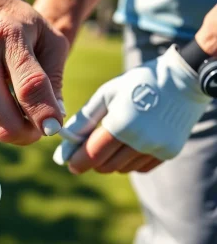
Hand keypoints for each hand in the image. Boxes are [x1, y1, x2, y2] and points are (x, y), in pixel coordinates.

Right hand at [0, 0, 68, 143]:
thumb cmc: (16, 22)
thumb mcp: (48, 38)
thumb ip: (55, 78)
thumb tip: (54, 119)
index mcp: (7, 40)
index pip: (29, 87)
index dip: (46, 114)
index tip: (55, 128)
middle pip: (6, 124)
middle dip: (30, 132)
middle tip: (41, 123)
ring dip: (14, 127)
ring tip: (21, 104)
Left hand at [54, 45, 211, 173]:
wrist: (181, 80)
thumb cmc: (138, 83)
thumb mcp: (107, 94)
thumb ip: (86, 118)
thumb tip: (66, 138)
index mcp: (122, 124)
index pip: (93, 155)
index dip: (78, 161)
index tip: (70, 163)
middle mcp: (141, 141)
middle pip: (106, 166)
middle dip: (92, 160)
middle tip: (88, 148)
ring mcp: (157, 149)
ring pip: (122, 168)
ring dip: (111, 160)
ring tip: (111, 140)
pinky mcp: (169, 152)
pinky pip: (139, 167)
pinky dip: (129, 161)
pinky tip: (129, 143)